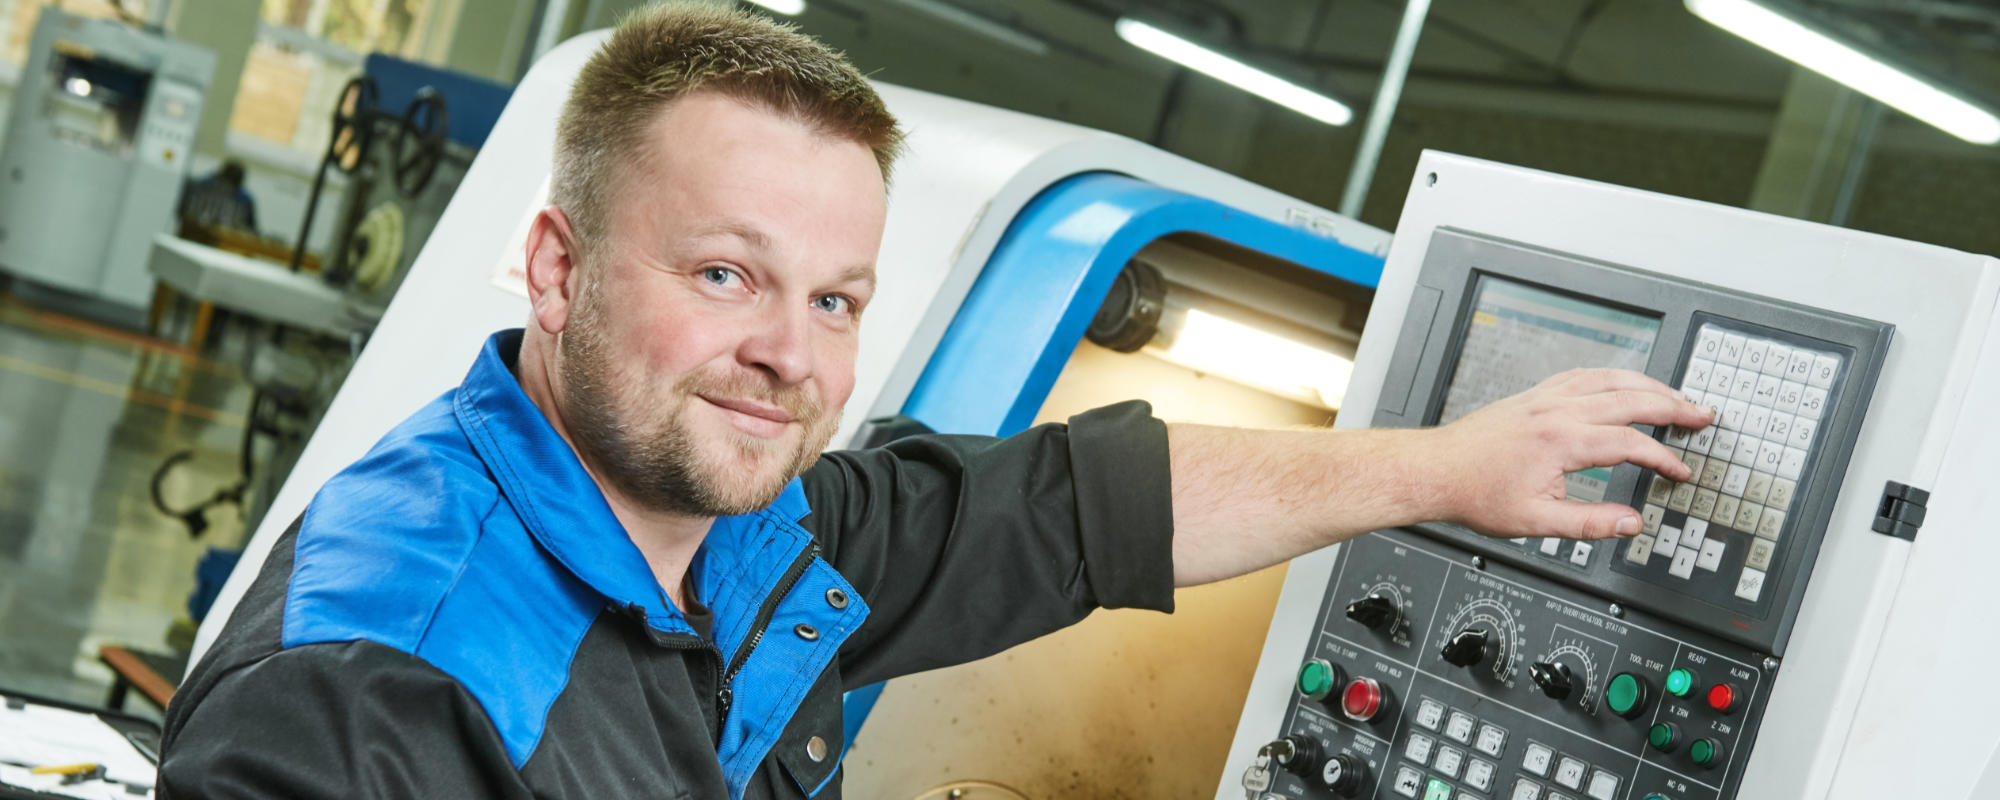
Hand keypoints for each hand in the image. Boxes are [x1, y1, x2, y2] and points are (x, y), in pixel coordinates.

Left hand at [1420, 368, 1713, 539]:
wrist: (1435, 471)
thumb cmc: (1476, 495)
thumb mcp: (1536, 521)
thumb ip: (1589, 523)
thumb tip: (1631, 524)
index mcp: (1562, 441)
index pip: (1631, 444)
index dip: (1663, 459)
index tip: (1680, 473)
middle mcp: (1556, 411)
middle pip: (1630, 398)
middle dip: (1673, 406)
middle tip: (1703, 415)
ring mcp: (1544, 398)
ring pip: (1608, 378)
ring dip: (1648, 385)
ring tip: (1676, 396)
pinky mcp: (1533, 396)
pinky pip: (1582, 375)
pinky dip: (1612, 376)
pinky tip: (1623, 383)